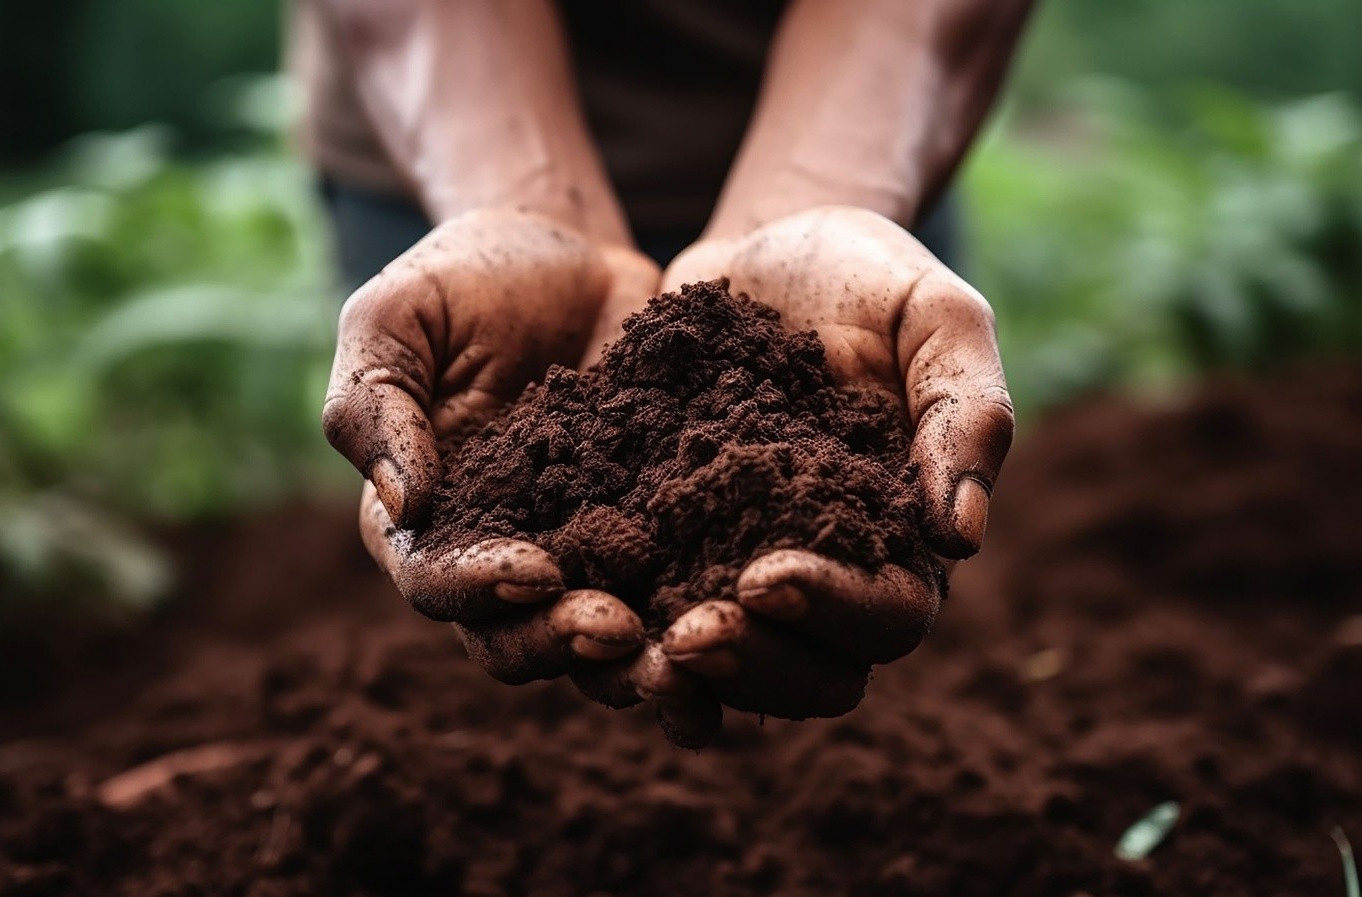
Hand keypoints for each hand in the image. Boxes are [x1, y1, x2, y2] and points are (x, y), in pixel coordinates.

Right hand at [324, 208, 660, 693]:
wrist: (572, 253)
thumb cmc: (466, 277)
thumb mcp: (396, 317)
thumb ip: (374, 405)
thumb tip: (407, 500)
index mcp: (421, 520)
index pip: (437, 581)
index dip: (480, 588)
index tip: (536, 570)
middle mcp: (495, 556)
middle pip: (515, 636)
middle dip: (563, 640)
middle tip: (619, 628)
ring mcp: (579, 553)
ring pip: (594, 640)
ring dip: (633, 664)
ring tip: (683, 660)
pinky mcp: (648, 536)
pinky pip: (668, 599)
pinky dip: (695, 629)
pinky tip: (743, 638)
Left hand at [644, 206, 1014, 736]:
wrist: (763, 249)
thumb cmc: (870, 276)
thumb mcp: (936, 315)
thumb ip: (967, 411)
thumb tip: (963, 534)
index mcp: (901, 539)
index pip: (888, 616)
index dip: (833, 612)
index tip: (766, 577)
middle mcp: (823, 573)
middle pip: (806, 672)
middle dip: (749, 665)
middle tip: (687, 635)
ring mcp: (736, 563)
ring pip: (721, 663)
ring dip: (675, 673)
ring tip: (616, 641)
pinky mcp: (664, 542)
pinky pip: (642, 604)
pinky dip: (610, 617)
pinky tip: (560, 602)